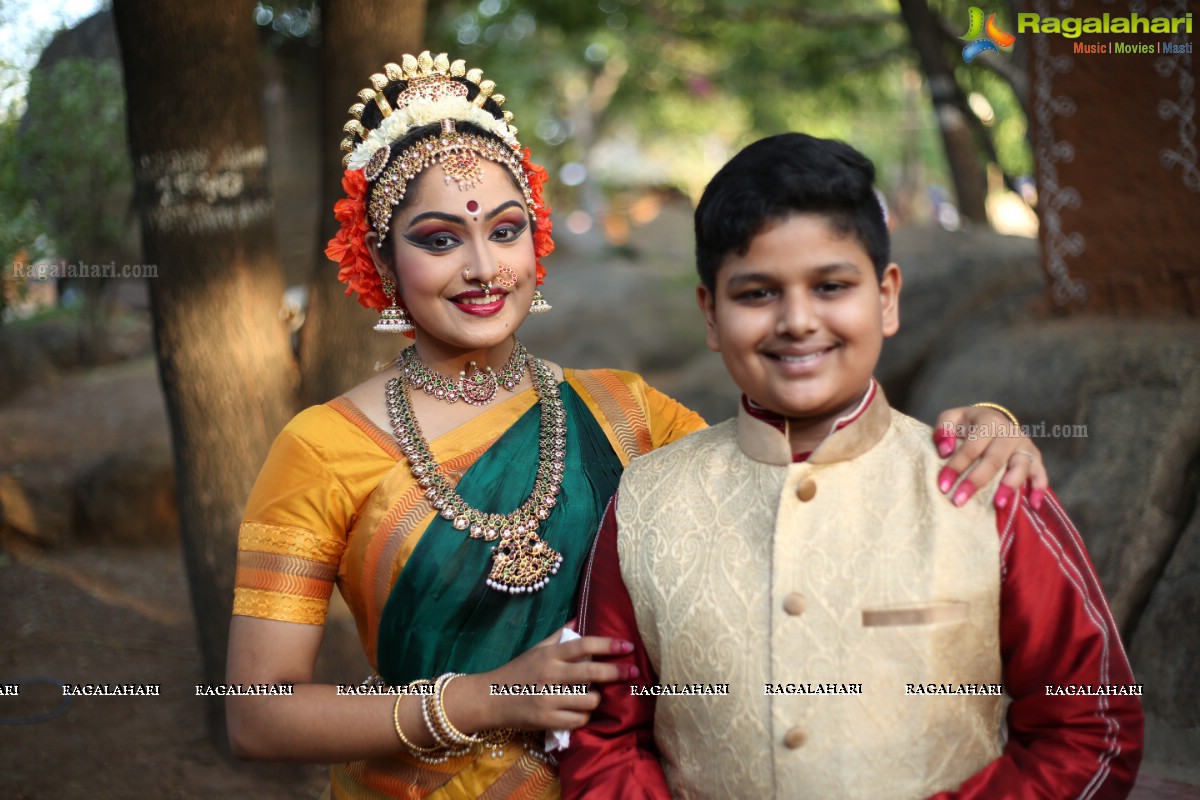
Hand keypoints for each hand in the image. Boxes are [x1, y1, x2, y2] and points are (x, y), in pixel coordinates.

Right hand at [456, 631, 636, 732]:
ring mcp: (548, 699)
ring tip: (593, 696)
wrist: (490, 698)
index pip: (584, 645)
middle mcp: (550, 675)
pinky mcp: (546, 720)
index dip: (609, 645)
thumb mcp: (537, 648)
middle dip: (617, 672)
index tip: (628, 646)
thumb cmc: (518, 670)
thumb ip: (559, 636)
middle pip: (592, 673)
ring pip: (589, 700)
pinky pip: (579, 720)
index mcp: (550, 655)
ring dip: (597, 698)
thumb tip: (580, 620)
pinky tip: (580, 712)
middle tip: (634, 671)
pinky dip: (584, 716)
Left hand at [932, 406, 1049, 509]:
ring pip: (1021, 466)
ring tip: (998, 505)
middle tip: (959, 501)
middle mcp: (1009, 433)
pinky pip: (1041, 474)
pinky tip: (1033, 504)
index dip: (956, 466)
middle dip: (977, 481)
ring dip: (1010, 486)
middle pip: (994, 459)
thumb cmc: (968, 424)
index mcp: (988, 421)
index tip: (942, 486)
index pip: (971, 447)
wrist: (992, 420)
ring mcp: (1024, 446)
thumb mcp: (951, 419)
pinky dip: (1039, 489)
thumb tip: (945, 451)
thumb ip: (943, 430)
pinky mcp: (1035, 458)